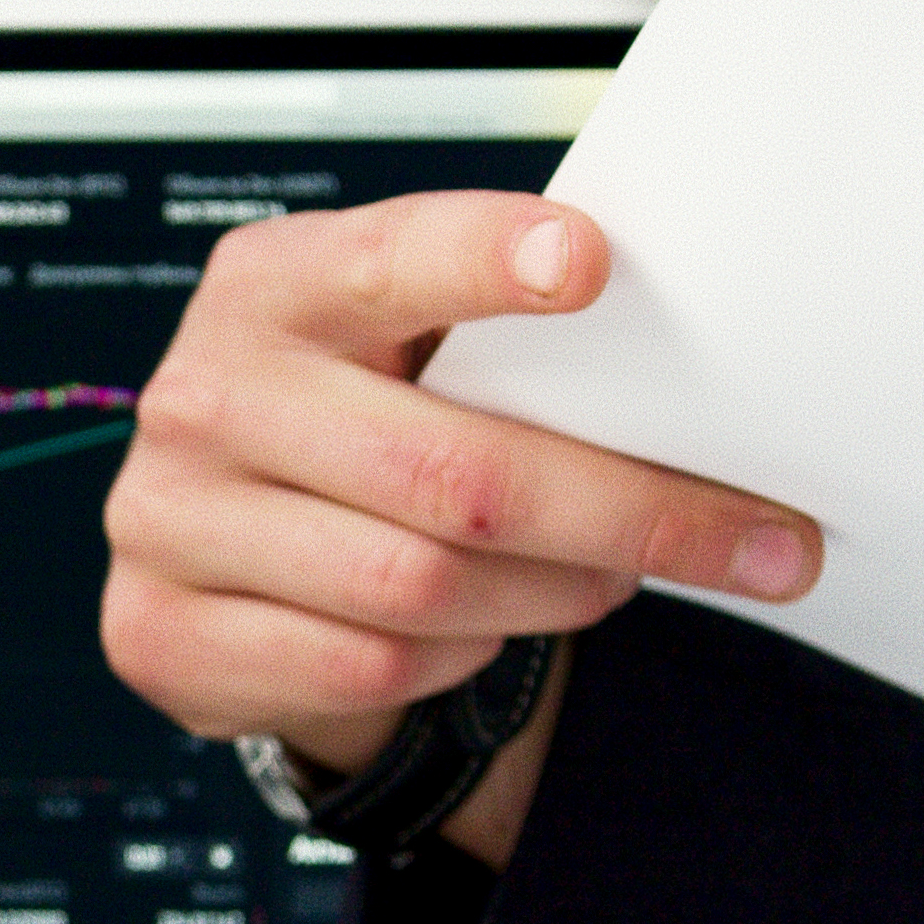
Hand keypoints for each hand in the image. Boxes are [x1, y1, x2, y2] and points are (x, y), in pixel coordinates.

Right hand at [99, 193, 818, 865]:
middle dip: (633, 512)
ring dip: (556, 595)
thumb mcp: (399, 343)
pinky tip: (488, 625)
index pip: (390, 258)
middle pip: (455, 472)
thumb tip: (696, 367)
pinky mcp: (166, 633)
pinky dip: (461, 655)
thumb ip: (498, 335)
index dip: (486, 259)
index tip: (588, 262)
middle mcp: (208, 392)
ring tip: (615, 578)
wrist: (214, 538)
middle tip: (758, 539)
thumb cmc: (351, 414)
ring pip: (424, 588)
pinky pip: (370, 665)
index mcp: (274, 283)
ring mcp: (170, 518)